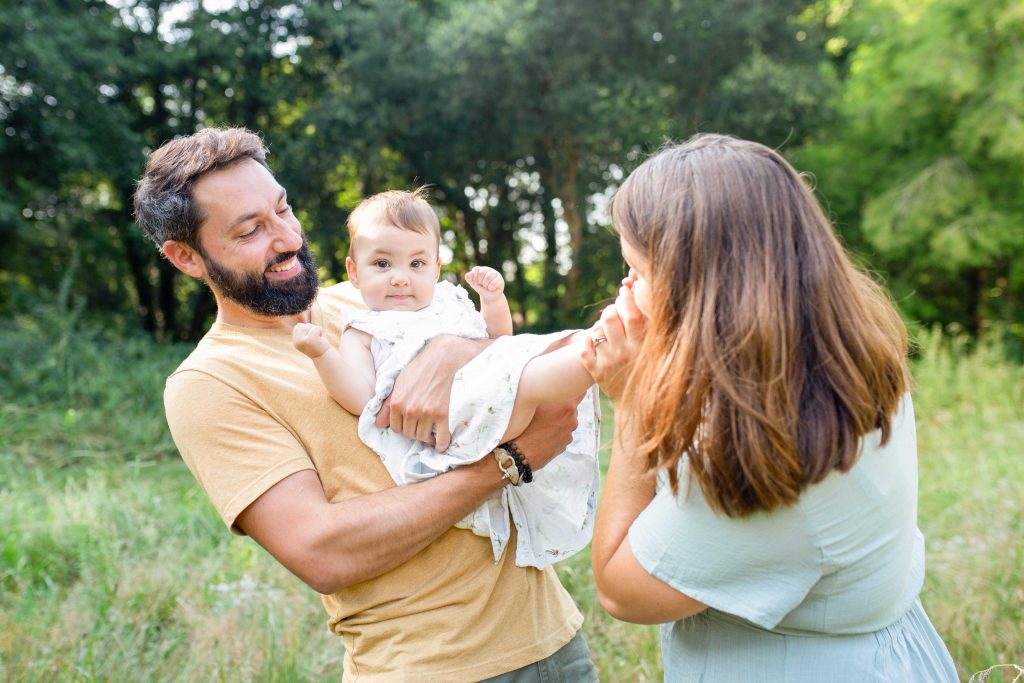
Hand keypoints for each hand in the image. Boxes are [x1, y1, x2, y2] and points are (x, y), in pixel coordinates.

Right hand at [293, 322, 330, 358]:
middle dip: (311, 329)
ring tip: (318, 339)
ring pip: (309, 325)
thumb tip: (298, 324)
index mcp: (295, 341)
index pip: (298, 326)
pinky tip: (321, 339)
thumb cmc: (317, 346)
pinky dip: (321, 331)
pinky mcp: (311, 339)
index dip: (306, 329)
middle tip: (315, 338)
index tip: (311, 338)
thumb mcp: (307, 338)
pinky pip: (316, 328)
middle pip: (302, 325)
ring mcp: (303, 340)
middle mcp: (297, 341)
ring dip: (316, 330)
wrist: (324, 356)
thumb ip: (302, 331)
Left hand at [375, 336, 491, 449]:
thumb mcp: (399, 383)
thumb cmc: (420, 368)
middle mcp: (410, 410)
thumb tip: (377, 424)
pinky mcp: (443, 414)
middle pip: (409, 434)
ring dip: (427, 437)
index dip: (403, 426)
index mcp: (397, 402)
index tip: (410, 423)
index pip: (396, 428)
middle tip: (422, 425)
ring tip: (431, 430)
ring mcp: (426, 413)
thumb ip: (386, 405)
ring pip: (423, 437)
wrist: (442, 359)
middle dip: (414, 431)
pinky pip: (441, 438)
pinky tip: (441, 443)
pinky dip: (441, 444)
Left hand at [464, 266, 504, 302]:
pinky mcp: (500, 280)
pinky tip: (492, 288)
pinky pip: (494, 282)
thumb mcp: (473, 284)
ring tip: (487, 287)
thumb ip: (469, 278)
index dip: (474, 277)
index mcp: (481, 269)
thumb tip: (467, 275)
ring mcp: (495, 274)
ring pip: (488, 277)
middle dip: (480, 282)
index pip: (476, 269)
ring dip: (486, 285)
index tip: (475, 282)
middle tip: (483, 285)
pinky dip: (491, 287)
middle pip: (482, 272)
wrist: (489, 297)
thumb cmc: (481, 289)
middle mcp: (488, 270)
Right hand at [511, 397, 582, 470]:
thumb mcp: (536, 404)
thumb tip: (553, 390)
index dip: (576, 390)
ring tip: (541, 425)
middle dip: (562, 407)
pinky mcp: (564, 445)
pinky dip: (555, 433)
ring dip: (558, 421)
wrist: (522, 453)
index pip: (581, 393)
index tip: (569, 390)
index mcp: (568, 407)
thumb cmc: (526, 425)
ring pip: (566, 422)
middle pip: (571, 408)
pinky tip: (542, 435)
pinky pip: (561, 434)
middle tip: (547, 409)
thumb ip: (549, 395)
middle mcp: (573, 420)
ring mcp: (569, 434)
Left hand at [580, 281, 645, 401]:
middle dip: (612, 308)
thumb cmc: (650, 369)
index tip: (626, 291)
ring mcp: (609, 362)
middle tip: (615, 309)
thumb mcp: (655, 349)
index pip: (633, 315)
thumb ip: (650, 323)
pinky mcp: (596, 371)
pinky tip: (595, 340)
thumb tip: (638, 288)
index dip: (627, 298)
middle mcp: (625, 354)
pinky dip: (587, 340)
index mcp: (642, 347)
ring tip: (608, 324)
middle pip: (611, 318)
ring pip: (597, 329)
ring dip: (600, 322)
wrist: (639, 405)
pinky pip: (584, 348)